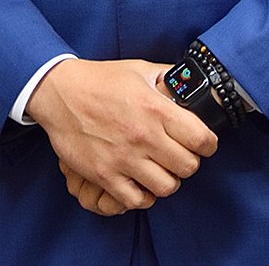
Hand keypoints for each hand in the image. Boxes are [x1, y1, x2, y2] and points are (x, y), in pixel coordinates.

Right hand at [26, 58, 217, 212]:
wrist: (60, 93)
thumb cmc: (101, 79)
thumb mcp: (140, 69)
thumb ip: (168, 77)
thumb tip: (191, 82)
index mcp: (155, 109)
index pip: (201, 139)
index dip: (208, 143)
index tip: (204, 143)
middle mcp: (143, 136)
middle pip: (188, 167)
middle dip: (189, 161)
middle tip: (180, 154)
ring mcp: (123, 159)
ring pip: (166, 187)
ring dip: (168, 179)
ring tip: (161, 168)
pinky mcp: (105, 175)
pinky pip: (136, 200)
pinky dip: (143, 195)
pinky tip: (141, 181)